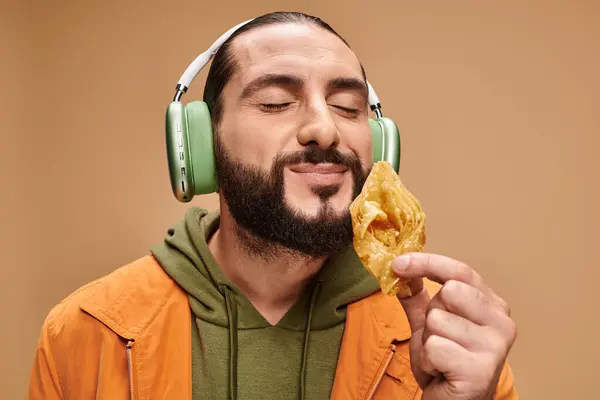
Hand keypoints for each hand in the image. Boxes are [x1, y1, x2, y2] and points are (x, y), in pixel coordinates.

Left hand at [391, 253, 516, 399]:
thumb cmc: (444, 362)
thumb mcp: (428, 322)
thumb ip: (417, 294)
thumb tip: (401, 265)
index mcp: (492, 305)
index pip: (460, 272)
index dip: (427, 263)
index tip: (398, 263)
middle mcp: (501, 322)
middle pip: (448, 292)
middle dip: (431, 315)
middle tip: (438, 337)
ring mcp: (494, 346)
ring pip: (438, 320)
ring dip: (428, 341)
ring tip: (440, 357)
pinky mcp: (480, 370)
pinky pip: (434, 347)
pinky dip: (428, 360)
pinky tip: (441, 371)